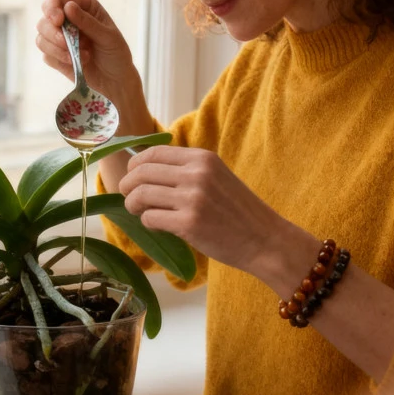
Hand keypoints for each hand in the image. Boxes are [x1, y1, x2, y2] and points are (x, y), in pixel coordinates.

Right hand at [36, 0, 139, 111]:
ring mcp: (59, 38)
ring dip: (58, 49)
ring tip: (82, 56)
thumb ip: (87, 22)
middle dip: (53, 33)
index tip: (58, 21)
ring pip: (41, 38)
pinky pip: (46, 55)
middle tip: (68, 44)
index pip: (56, 1)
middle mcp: (68, 20)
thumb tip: (68, 6)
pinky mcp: (55, 56)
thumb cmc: (116, 54)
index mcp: (83, 7)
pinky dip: (60, 60)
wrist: (115, 81)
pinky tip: (76, 63)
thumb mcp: (107, 36)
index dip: (52, 9)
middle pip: (44, 20)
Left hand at [118, 145, 315, 279]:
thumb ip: (186, 170)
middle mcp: (196, 174)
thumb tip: (142, 170)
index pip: (152, 153)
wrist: (265, 240)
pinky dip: (148, 223)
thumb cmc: (237, 211)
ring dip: (134, 206)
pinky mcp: (189, 223)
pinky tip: (160, 226)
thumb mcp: (215, 177)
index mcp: (202, 158)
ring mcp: (193, 198)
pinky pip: (150, 218)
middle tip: (131, 199)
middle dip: (128, 187)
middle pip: (140, 173)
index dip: (134, 167)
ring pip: (140, 194)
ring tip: (142, 213)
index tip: (132, 178)